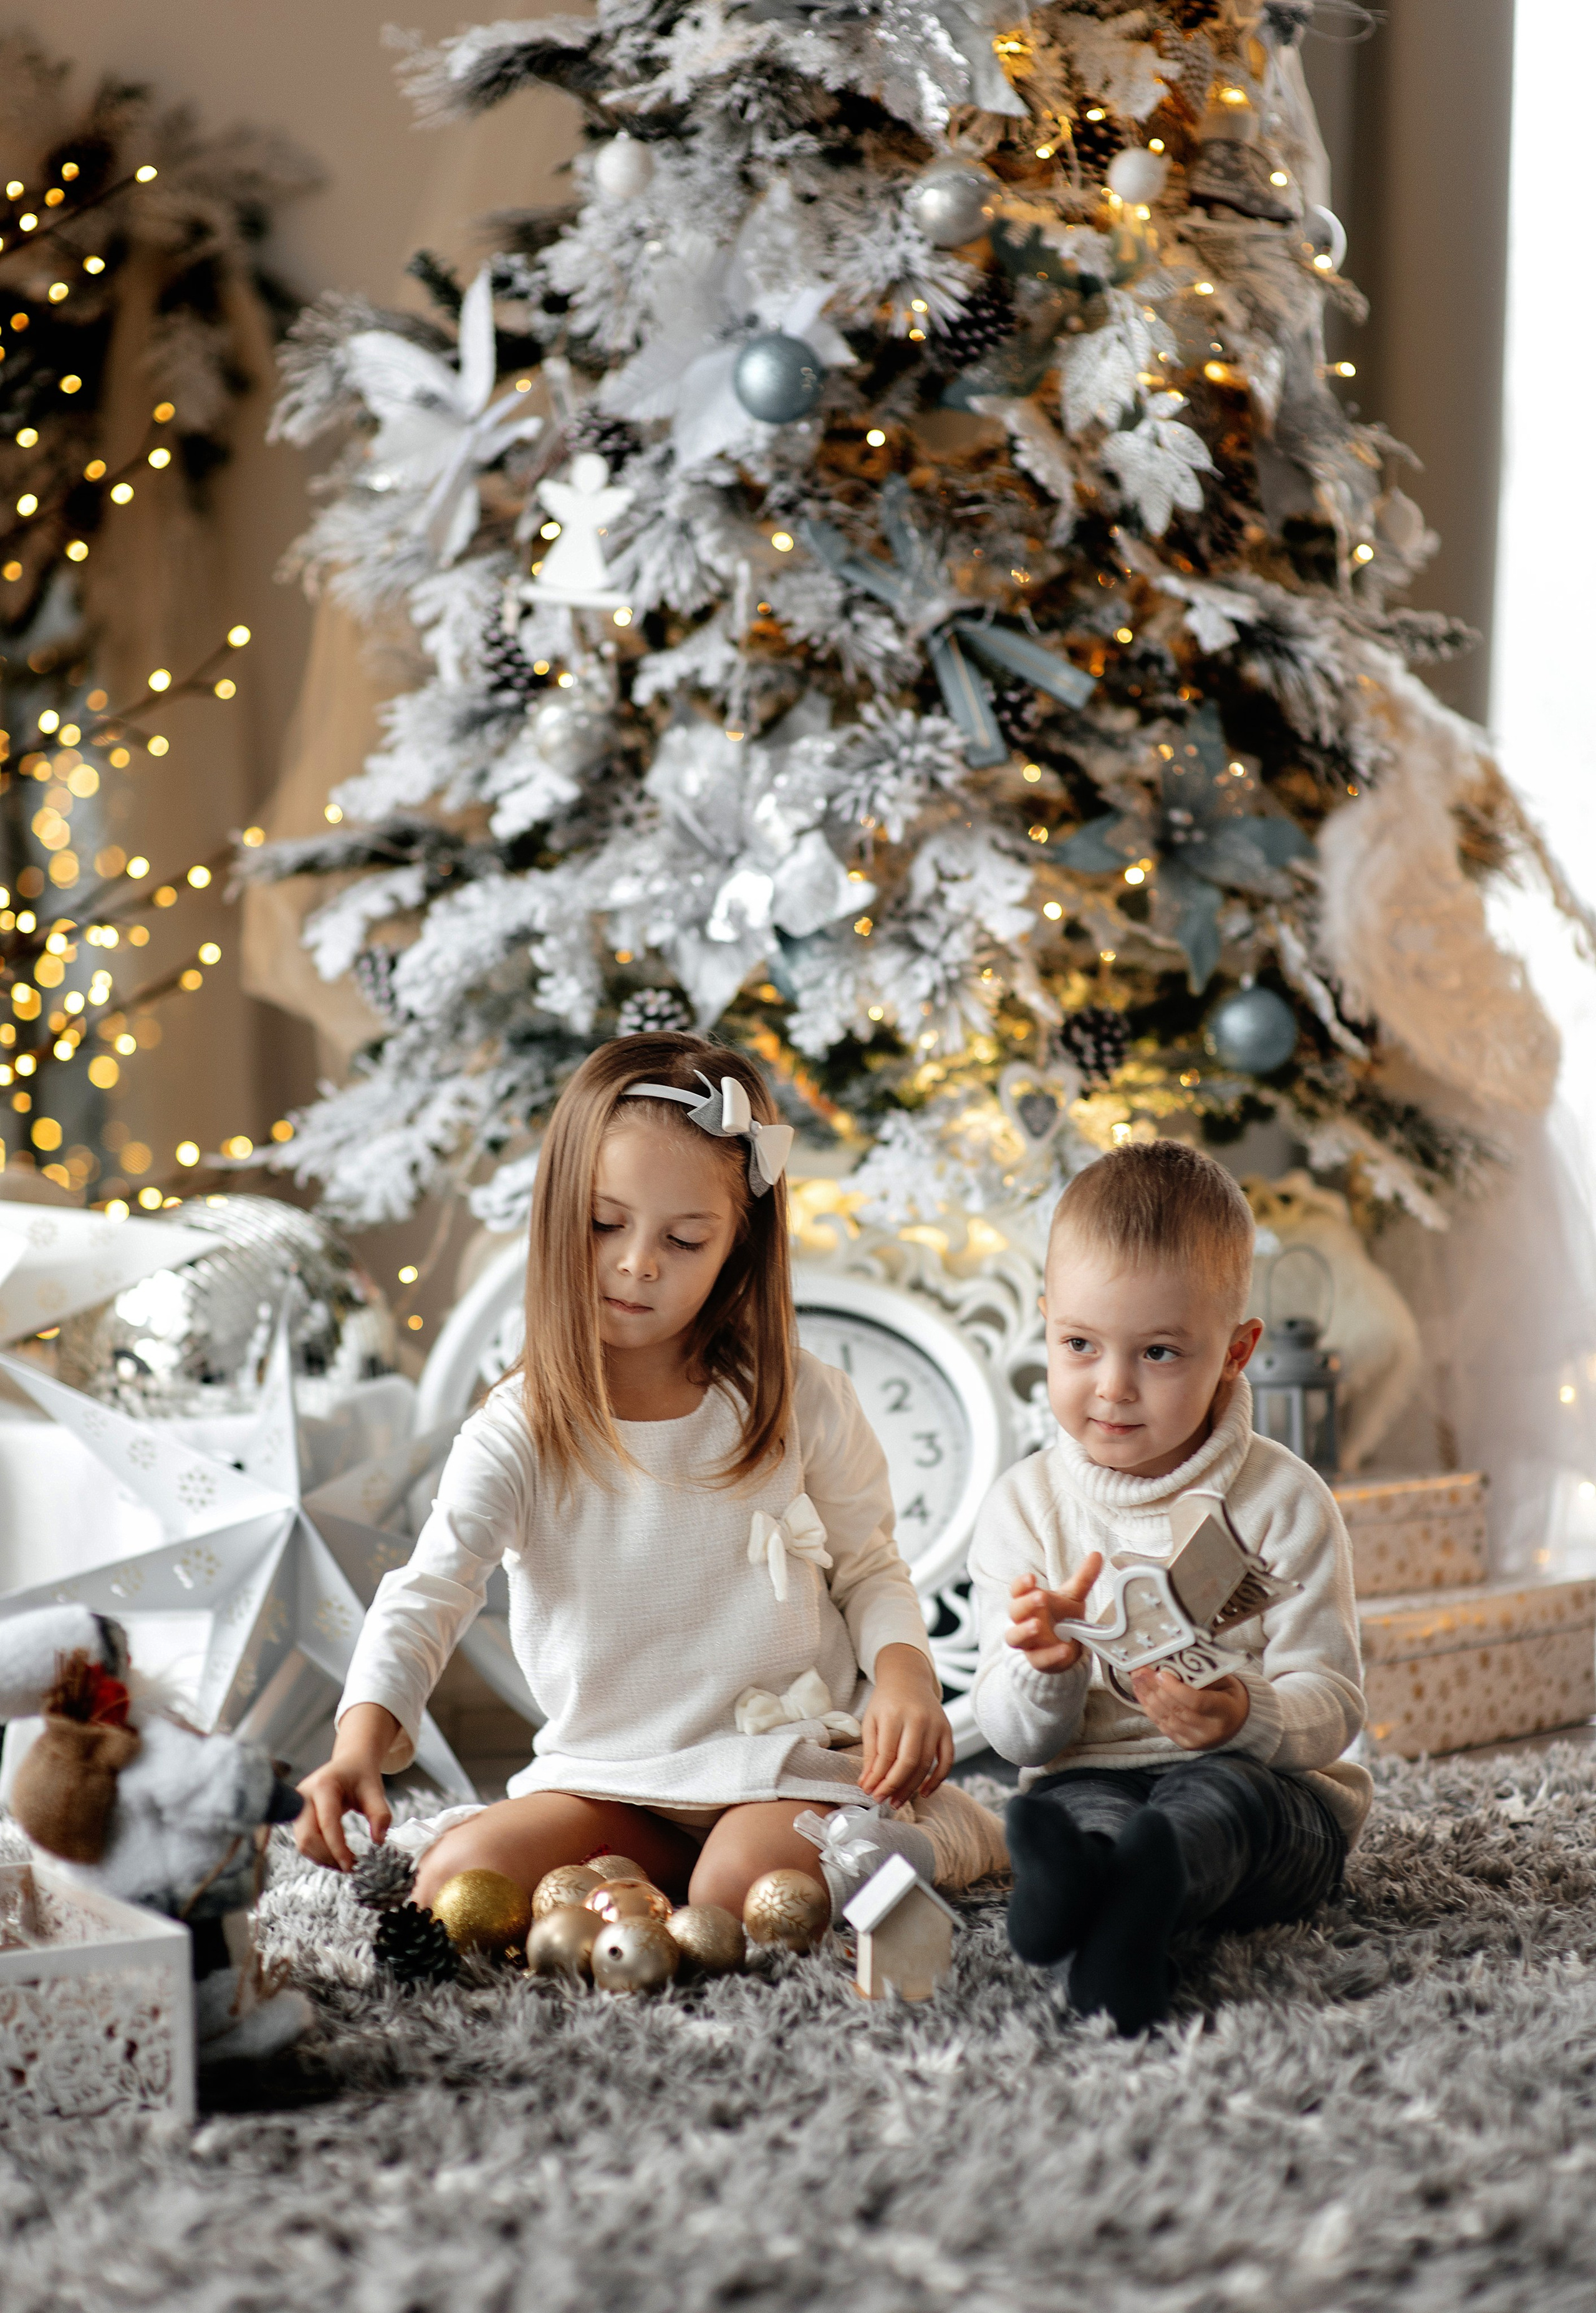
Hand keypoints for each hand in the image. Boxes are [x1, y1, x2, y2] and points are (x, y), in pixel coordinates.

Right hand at [294, 1703, 399, 1868]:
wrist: (349, 1763)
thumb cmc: (362, 1776)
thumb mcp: (375, 1790)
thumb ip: (380, 1814)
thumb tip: (379, 1841)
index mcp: (323, 1785)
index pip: (327, 1823)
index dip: (337, 1848)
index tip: (351, 1866)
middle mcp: (304, 1795)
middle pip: (307, 1837)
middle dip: (327, 1857)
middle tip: (349, 1868)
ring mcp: (297, 1806)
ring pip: (302, 1843)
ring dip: (322, 1858)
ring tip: (345, 1864)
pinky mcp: (298, 1816)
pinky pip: (304, 1841)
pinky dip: (319, 1853)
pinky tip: (336, 1856)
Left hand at [859, 1643, 953, 1802]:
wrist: (907, 1678)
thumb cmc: (885, 1702)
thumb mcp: (871, 1722)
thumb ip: (870, 1753)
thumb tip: (868, 1784)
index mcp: (894, 1715)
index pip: (887, 1755)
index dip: (879, 1778)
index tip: (870, 1792)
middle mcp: (918, 1719)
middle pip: (909, 1762)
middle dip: (895, 1786)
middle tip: (883, 1802)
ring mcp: (936, 1724)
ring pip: (926, 1764)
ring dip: (912, 1788)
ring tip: (897, 1801)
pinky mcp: (947, 1730)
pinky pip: (947, 1760)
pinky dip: (937, 1780)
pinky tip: (924, 1792)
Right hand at [1005, 1553, 1103, 1674]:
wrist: (1067, 1646)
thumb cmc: (1062, 1617)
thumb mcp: (1074, 1596)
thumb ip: (1084, 1577)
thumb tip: (1097, 1555)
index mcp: (1029, 1601)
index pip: (1017, 1590)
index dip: (1021, 1584)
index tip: (1031, 1578)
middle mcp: (1024, 1621)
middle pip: (1014, 1611)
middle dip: (1025, 1603)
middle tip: (1040, 1597)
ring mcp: (1028, 1642)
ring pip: (1014, 1636)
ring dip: (1024, 1630)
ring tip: (1037, 1625)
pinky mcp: (1038, 1660)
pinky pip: (1039, 1659)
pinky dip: (1050, 1655)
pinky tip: (1064, 1649)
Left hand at [1129, 1668, 1250, 1750]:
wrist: (1237, 1722)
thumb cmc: (1227, 1694)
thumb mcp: (1223, 1680)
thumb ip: (1201, 1673)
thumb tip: (1171, 1659)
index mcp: (1224, 1711)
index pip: (1196, 1702)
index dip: (1175, 1689)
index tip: (1160, 1673)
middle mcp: (1210, 1730)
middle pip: (1177, 1709)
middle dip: (1155, 1688)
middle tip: (1141, 1670)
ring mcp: (1196, 1740)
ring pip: (1166, 1718)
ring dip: (1148, 1697)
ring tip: (1137, 1679)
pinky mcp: (1185, 1744)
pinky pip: (1163, 1726)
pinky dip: (1149, 1709)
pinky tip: (1142, 1694)